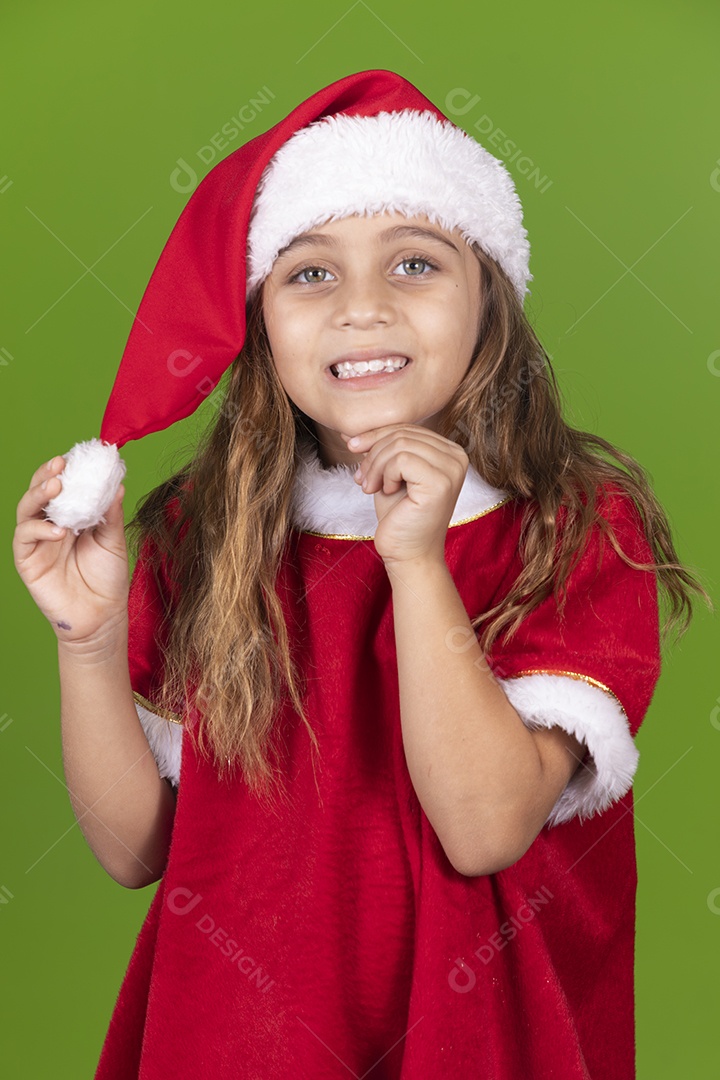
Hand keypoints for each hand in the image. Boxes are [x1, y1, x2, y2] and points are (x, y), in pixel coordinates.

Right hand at [13, 455, 129, 646]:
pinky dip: (39, 529)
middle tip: (60, 464)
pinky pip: (25, 538)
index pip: (63, 486)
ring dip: (38, 495)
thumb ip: (111, 513)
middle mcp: (50, 525)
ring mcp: (37, 542)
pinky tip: (59, 529)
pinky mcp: (28, 561)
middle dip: (46, 474)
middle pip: (39, 492)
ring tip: (56, 485)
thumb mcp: (114, 540)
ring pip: (26, 510)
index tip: (77, 456)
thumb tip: (116, 483)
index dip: (66, 470)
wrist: (102, 615)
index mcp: (71, 516)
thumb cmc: (108, 577)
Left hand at [340, 425, 468, 566]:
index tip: (353, 450)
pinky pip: (401, 460)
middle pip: (403, 433)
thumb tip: (350, 429)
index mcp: (449, 451)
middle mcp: (457, 457)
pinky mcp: (441, 483)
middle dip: (373, 453)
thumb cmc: (399, 516)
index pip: (408, 428)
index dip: (376, 436)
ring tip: (370, 487)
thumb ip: (380, 448)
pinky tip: (386, 491)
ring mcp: (452, 469)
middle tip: (361, 478)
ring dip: (375, 466)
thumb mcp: (388, 473)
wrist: (408, 554)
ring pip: (399, 445)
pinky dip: (385, 474)